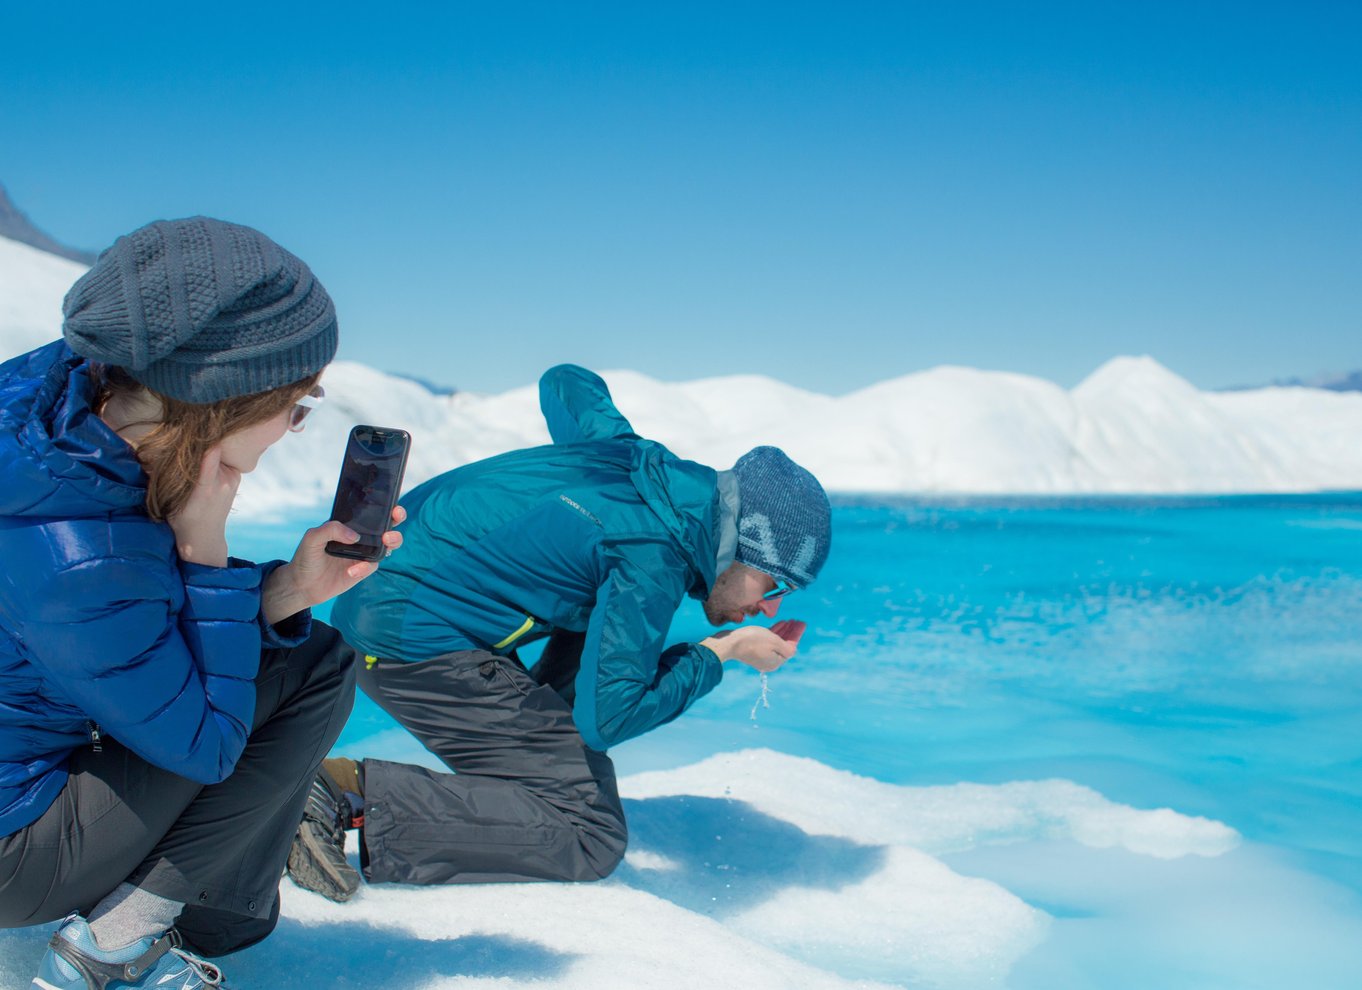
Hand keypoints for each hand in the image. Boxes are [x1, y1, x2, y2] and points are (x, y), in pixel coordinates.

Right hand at [168, 446, 237, 566]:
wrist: (204, 535)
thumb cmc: (180, 516)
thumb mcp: (170, 496)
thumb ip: (170, 474)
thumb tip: (157, 450)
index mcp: (206, 487)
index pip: (210, 451)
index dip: (203, 436)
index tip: (195, 423)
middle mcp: (224, 481)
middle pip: (213, 449)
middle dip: (200, 443)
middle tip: (188, 434)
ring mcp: (233, 479)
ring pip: (219, 453)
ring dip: (207, 450)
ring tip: (196, 454)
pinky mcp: (236, 476)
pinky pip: (225, 459)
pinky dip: (215, 456)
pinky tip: (205, 460)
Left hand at [262, 505, 406, 624]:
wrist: (303, 586)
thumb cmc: (305, 558)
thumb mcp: (312, 538)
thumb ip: (331, 529)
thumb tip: (354, 536)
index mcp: (348, 524)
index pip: (369, 512)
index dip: (384, 507)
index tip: (392, 505)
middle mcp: (359, 537)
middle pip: (386, 525)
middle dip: (396, 519)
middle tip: (396, 517)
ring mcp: (363, 553)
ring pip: (387, 544)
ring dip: (393, 540)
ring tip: (386, 541)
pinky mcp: (363, 569)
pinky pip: (373, 565)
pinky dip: (365, 567)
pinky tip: (351, 571)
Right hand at [700, 624, 795, 672]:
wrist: (729, 642)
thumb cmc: (753, 641)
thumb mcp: (775, 642)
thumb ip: (787, 647)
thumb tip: (793, 650)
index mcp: (776, 662)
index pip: (791, 647)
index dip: (797, 634)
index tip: (802, 623)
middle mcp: (769, 661)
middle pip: (784, 645)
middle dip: (791, 632)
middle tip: (797, 621)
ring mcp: (760, 656)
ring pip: (776, 642)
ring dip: (783, 631)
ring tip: (789, 621)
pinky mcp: (753, 650)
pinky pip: (767, 641)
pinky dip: (774, 632)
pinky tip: (778, 624)